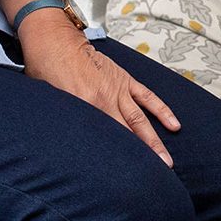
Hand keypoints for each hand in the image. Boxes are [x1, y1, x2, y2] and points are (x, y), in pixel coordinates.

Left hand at [23, 22, 180, 166]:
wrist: (55, 42)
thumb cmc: (46, 71)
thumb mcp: (49, 102)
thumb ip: (65, 120)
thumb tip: (68, 143)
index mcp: (85, 107)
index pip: (104, 138)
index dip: (116, 158)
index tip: (126, 177)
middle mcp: (105, 100)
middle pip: (128, 133)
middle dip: (144, 156)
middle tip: (157, 175)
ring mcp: (118, 89)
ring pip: (141, 119)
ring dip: (154, 140)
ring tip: (166, 160)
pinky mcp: (124, 80)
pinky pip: (147, 97)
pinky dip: (161, 110)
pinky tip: (174, 124)